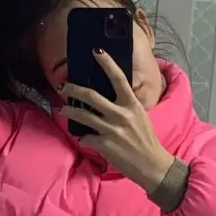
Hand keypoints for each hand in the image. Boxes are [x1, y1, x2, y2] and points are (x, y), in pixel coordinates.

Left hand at [63, 53, 173, 193]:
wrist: (152, 164)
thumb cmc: (145, 139)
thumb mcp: (140, 116)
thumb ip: (125, 105)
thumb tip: (108, 97)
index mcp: (132, 104)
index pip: (118, 78)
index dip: (106, 63)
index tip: (96, 51)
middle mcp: (121, 114)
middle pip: (91, 96)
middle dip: (74, 89)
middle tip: (64, 86)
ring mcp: (112, 129)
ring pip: (83, 115)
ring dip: (70, 111)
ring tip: (64, 110)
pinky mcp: (105, 145)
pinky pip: (86, 137)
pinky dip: (84, 137)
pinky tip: (85, 138)